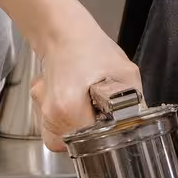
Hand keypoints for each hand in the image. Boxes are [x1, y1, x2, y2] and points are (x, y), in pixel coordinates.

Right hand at [0, 0, 142, 152]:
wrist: (62, 31)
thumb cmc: (92, 48)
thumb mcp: (125, 73)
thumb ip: (135, 102)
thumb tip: (139, 122)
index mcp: (68, 108)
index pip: (90, 144)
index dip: (106, 137)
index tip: (113, 124)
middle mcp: (50, 115)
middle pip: (74, 146)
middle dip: (92, 137)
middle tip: (103, 116)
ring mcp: (40, 111)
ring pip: (62, 138)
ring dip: (79, 129)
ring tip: (91, 107)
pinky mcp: (39, 106)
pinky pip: (55, 125)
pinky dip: (69, 120)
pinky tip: (79, 102)